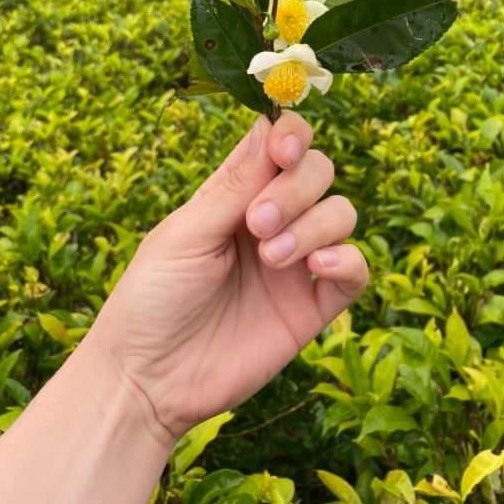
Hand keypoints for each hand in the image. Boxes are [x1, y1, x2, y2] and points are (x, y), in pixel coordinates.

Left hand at [88, 112, 368, 447]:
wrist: (148, 380)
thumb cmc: (152, 298)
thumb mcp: (188, 232)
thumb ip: (235, 184)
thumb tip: (269, 122)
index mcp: (236, 194)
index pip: (281, 145)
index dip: (292, 136)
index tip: (284, 150)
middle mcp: (272, 220)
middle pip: (317, 171)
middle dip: (296, 188)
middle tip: (255, 223)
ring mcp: (295, 263)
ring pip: (340, 213)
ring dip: (313, 225)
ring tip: (272, 257)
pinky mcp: (312, 307)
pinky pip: (355, 270)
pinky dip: (347, 259)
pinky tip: (316, 267)